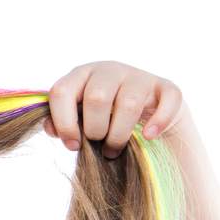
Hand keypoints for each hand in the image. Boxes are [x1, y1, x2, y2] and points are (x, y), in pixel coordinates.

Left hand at [41, 61, 187, 157]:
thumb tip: (52, 129)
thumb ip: (60, 123)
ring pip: (128, 104)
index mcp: (81, 75)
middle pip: (96, 98)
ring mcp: (139, 76)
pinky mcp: (167, 88)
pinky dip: (158, 122)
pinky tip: (149, 137)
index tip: (72, 145)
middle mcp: (109, 70)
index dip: (64, 122)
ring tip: (115, 150)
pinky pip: (167, 102)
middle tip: (98, 144)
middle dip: (95, 130)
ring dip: (119, 135)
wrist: (145, 117)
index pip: (62, 91)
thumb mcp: (78, 119)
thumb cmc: (103, 119)